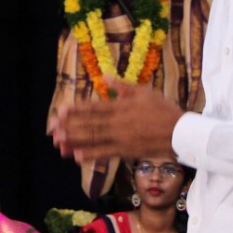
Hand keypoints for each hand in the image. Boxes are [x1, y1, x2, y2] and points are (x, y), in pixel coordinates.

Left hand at [50, 82, 182, 162]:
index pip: (93, 108)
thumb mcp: (143, 91)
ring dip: (75, 140)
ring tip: (58, 143)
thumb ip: (121, 86)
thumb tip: (105, 77)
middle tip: (52, 129)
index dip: (75, 110)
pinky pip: (105, 153)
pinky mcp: (126, 151)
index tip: (60, 111)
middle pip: (89, 124)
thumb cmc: (163, 109)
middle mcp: (117, 122)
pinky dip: (91, 154)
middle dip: (69, 126)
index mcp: (120, 106)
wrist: (180, 131)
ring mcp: (121, 138)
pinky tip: (77, 156)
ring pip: (94, 139)